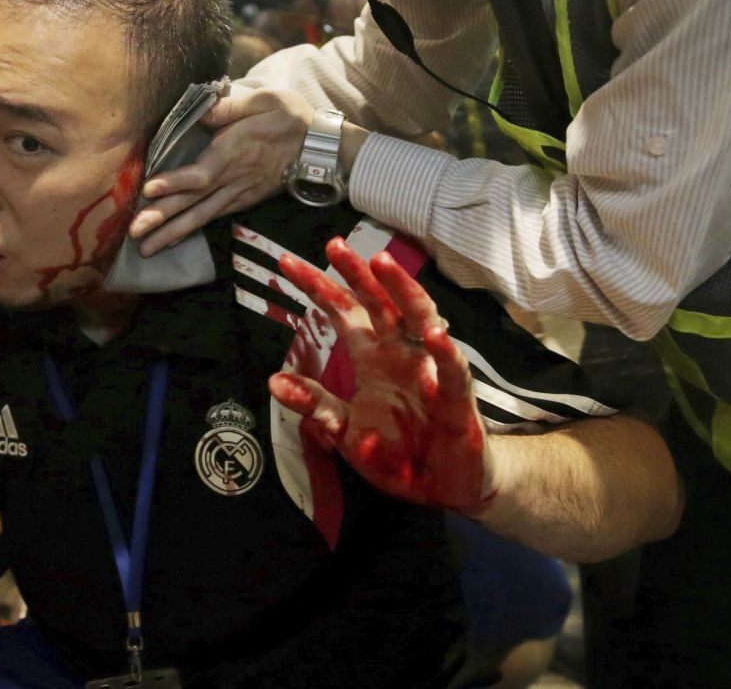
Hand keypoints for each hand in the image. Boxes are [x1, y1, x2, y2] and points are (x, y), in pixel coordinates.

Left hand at [128, 84, 313, 254]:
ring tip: (145, 248)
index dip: (176, 182)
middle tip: (135, 232)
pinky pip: (212, 217)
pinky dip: (191, 230)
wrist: (318, 146)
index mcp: (235, 151)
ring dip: (172, 232)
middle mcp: (233, 178)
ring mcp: (238, 193)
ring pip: (201, 215)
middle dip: (164, 217)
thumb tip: (201, 110)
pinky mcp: (242, 200)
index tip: (150, 188)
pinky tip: (170, 240)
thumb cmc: (288, 116)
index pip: (202, 172)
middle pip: (195, 201)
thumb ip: (231, 105)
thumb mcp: (265, 99)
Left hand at [268, 238, 496, 514]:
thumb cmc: (397, 453)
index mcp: (373, 358)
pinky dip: (444, 353)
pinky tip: (435, 334)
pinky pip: (452, 372)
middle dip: (357, 274)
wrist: (443, 486)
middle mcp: (401, 354)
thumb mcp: (345, 432)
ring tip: (382, 264)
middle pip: (378, 303)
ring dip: (402, 291)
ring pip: (419, 319)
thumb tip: (273, 381)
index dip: (318, 288)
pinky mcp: (457, 400)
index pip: (344, 313)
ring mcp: (430, 371)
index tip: (287, 264)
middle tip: (334, 246)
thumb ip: (315, 406)